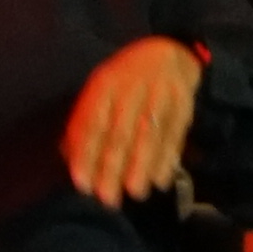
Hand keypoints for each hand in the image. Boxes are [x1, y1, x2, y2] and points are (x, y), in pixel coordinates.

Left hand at [64, 36, 208, 204]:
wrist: (170, 52)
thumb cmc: (125, 78)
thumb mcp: (100, 89)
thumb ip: (84, 120)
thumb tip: (68, 155)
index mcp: (105, 84)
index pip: (92, 123)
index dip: (86, 155)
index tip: (81, 184)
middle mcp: (132, 89)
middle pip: (121, 134)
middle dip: (113, 169)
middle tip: (107, 199)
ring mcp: (160, 96)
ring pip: (149, 137)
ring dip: (141, 168)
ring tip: (135, 193)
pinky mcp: (184, 105)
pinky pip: (175, 135)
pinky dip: (168, 159)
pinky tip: (160, 180)